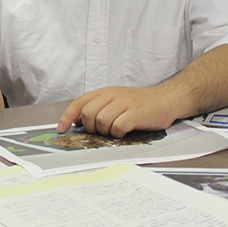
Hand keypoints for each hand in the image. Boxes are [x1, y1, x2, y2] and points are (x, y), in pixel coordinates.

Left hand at [56, 86, 176, 137]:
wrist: (165, 99)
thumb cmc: (139, 104)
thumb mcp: (115, 102)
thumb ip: (97, 108)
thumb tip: (77, 121)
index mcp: (104, 92)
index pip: (79, 103)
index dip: (67, 116)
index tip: (61, 129)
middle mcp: (112, 95)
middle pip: (88, 113)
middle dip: (90, 127)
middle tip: (101, 131)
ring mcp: (124, 103)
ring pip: (101, 121)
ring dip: (106, 131)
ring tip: (116, 130)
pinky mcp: (136, 113)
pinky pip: (118, 127)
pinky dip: (118, 133)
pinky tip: (125, 132)